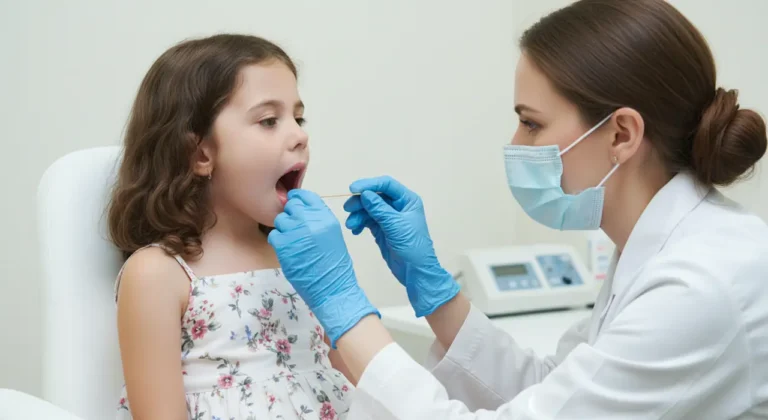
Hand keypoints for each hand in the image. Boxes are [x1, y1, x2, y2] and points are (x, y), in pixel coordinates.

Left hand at [268, 189, 379, 347]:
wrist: (333, 288)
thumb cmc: (334, 265)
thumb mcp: (332, 234)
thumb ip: (317, 219)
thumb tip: (300, 210)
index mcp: (326, 217)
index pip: (306, 196)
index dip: (298, 199)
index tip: (295, 206)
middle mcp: (311, 221)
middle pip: (291, 206)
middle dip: (290, 216)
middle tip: (294, 230)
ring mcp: (296, 232)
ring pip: (280, 220)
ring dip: (283, 230)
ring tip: (293, 243)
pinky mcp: (284, 245)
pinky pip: (274, 235)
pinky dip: (278, 242)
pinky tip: (287, 251)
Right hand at [343, 176, 458, 316]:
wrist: (415, 271)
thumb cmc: (412, 246)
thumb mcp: (396, 225)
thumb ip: (379, 209)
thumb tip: (364, 193)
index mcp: (407, 200)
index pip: (386, 184)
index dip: (369, 184)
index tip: (352, 189)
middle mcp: (398, 206)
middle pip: (375, 195)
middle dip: (360, 201)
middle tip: (347, 209)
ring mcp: (389, 217)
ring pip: (369, 208)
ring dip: (358, 214)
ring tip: (351, 226)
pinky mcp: (382, 229)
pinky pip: (367, 220)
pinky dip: (359, 223)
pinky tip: (355, 231)